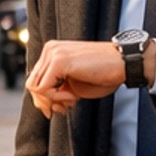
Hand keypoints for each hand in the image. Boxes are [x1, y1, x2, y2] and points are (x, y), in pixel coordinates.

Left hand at [26, 38, 154, 116]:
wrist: (123, 63)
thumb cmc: (104, 74)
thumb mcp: (74, 84)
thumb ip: (57, 90)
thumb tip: (42, 105)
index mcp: (52, 51)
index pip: (36, 79)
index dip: (46, 98)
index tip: (62, 105)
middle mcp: (50, 49)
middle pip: (32, 83)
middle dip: (47, 101)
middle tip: (66, 106)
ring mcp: (53, 53)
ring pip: (35, 87)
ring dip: (53, 100)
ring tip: (72, 99)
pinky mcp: (59, 61)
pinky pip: (44, 89)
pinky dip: (57, 98)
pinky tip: (73, 96)